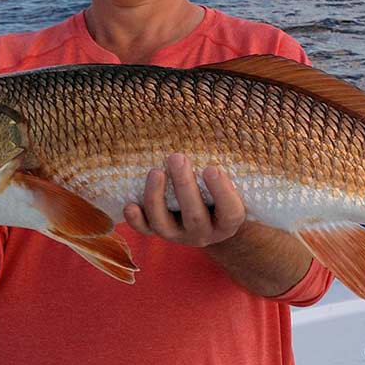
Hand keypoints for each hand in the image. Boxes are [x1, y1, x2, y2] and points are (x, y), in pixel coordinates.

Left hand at [124, 153, 245, 247]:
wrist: (209, 217)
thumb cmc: (222, 190)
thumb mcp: (234, 183)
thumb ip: (231, 166)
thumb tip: (222, 129)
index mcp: (227, 222)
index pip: (230, 211)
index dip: (221, 192)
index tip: (212, 169)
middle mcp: (204, 233)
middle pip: (194, 216)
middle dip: (184, 186)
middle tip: (177, 158)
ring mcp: (179, 235)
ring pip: (165, 224)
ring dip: (157, 198)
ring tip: (156, 172)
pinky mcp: (159, 232)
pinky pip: (145, 230)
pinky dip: (136, 220)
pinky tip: (130, 205)